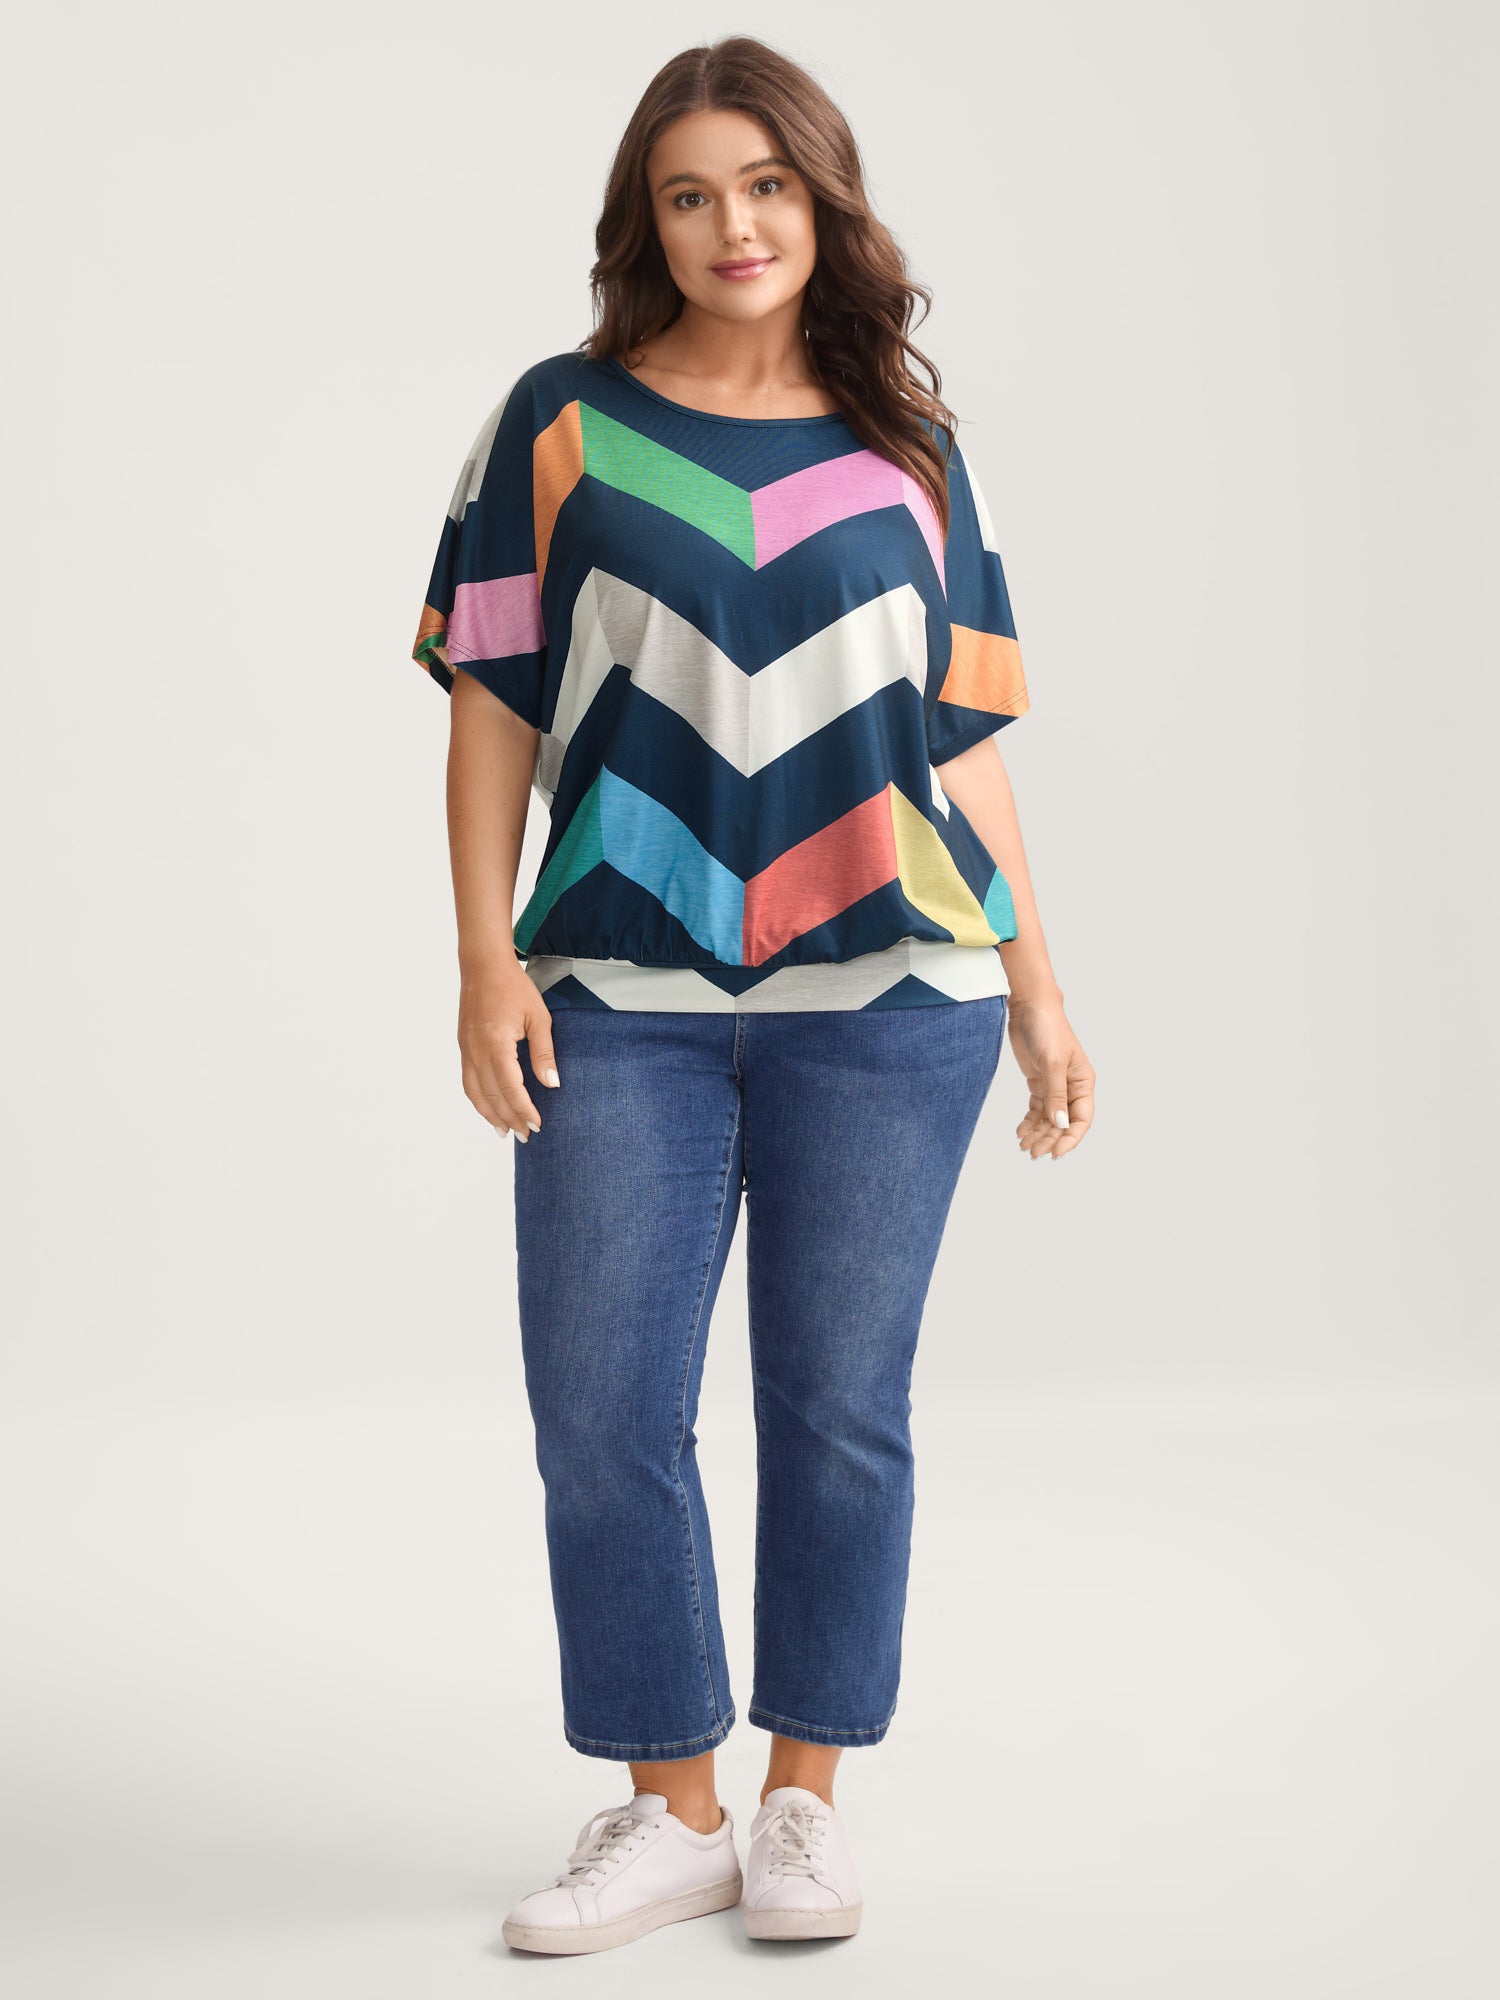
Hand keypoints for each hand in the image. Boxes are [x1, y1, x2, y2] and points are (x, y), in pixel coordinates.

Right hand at [457, 959, 559, 1141]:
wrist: (483, 966)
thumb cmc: (514, 988)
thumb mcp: (538, 1018)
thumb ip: (544, 1054)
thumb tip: (552, 1085)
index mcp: (496, 1044)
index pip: (510, 1088)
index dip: (523, 1110)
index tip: (537, 1125)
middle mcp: (476, 1050)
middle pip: (491, 1095)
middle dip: (509, 1118)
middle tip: (526, 1136)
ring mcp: (466, 1050)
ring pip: (475, 1093)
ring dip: (490, 1115)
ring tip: (505, 1132)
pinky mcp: (463, 1047)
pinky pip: (468, 1081)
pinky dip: (478, 1100)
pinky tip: (489, 1109)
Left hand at [1006, 993, 1093, 1159]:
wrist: (1028, 1008)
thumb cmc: (1047, 1029)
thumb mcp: (1052, 1064)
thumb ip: (1055, 1096)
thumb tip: (1060, 1124)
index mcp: (1083, 1082)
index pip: (1081, 1119)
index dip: (1070, 1138)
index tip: (1055, 1153)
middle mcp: (1071, 1087)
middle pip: (1062, 1122)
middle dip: (1049, 1139)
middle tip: (1032, 1153)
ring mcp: (1054, 1085)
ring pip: (1048, 1118)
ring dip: (1038, 1134)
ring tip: (1023, 1146)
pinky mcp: (1038, 1082)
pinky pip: (1036, 1109)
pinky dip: (1029, 1121)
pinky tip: (1020, 1132)